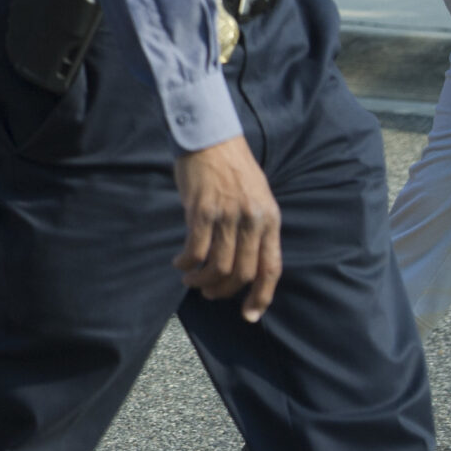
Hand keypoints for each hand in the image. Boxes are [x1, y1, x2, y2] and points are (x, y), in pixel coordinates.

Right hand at [173, 136, 282, 320]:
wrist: (210, 136)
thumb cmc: (232, 166)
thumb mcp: (257, 197)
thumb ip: (255, 226)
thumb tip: (245, 260)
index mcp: (270, 219)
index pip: (271, 268)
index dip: (261, 297)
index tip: (248, 314)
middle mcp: (252, 221)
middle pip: (241, 272)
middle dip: (223, 290)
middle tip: (209, 292)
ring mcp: (227, 216)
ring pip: (217, 265)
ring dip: (201, 280)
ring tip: (190, 280)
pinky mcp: (201, 210)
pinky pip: (194, 249)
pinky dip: (186, 263)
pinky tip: (179, 263)